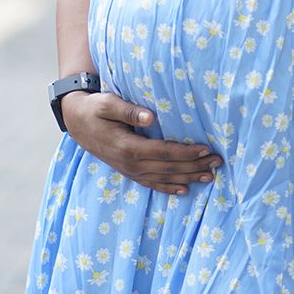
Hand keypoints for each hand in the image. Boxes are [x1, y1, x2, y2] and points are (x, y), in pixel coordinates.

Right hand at [61, 89, 222, 194]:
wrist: (76, 122)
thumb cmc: (94, 109)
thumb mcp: (107, 104)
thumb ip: (128, 110)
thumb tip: (150, 116)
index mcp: (127, 147)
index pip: (164, 153)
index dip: (186, 153)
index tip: (206, 149)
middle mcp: (130, 163)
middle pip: (168, 168)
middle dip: (194, 166)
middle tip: (218, 163)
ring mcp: (129, 170)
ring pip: (163, 178)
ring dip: (188, 178)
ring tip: (210, 176)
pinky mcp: (129, 171)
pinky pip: (152, 183)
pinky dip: (169, 188)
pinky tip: (185, 190)